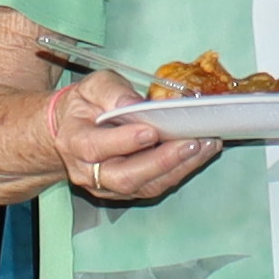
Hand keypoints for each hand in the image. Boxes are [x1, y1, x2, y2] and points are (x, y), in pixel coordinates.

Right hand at [45, 73, 215, 205]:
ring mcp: (108, 186)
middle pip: (125, 177)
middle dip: (162, 161)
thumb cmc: (84, 106)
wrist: (72, 130)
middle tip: (192, 142)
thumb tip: (137, 103)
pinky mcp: (127, 191)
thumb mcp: (92, 87)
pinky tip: (200, 152)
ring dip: (179, 167)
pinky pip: (155, 186)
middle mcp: (88, 171)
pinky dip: (180, 170)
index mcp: (74, 141)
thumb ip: (112, 91)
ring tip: (206, 145)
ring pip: (145, 186)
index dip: (123, 142)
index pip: (95, 147)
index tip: (151, 131)